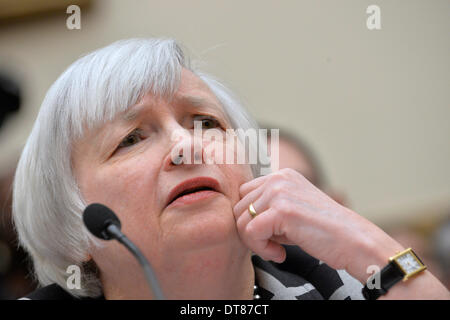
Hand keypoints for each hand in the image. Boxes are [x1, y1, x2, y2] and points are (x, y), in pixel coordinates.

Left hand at [233, 168, 403, 282]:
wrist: (353, 241)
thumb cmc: (323, 231)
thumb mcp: (292, 209)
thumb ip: (268, 207)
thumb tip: (239, 216)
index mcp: (282, 175)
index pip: (244, 194)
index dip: (251, 218)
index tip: (270, 235)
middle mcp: (278, 178)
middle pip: (239, 207)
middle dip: (250, 231)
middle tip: (273, 245)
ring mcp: (279, 192)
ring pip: (241, 221)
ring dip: (255, 242)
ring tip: (278, 250)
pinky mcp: (281, 210)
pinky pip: (250, 232)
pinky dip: (261, 249)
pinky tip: (280, 254)